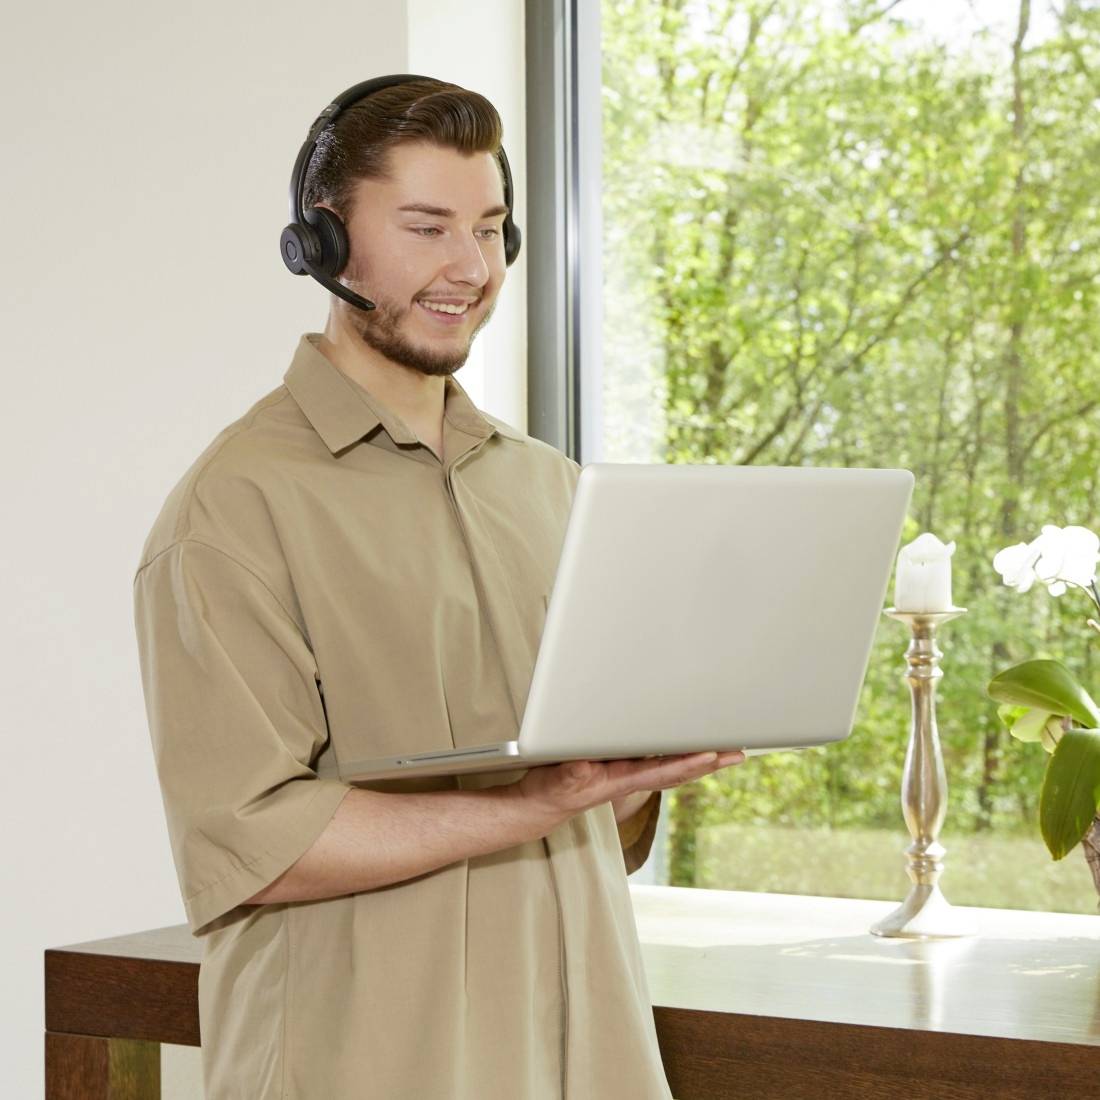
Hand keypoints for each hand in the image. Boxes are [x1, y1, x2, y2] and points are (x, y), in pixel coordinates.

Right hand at [510, 750, 746, 832]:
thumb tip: (583, 767)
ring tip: (727, 749)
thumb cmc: (551, 791)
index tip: (713, 754)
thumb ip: (571, 774)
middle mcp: (632, 777)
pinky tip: (689, 745)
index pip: (663, 770)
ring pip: (673, 764)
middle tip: (738, 752)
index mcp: (622, 779)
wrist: (541, 805)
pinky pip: (660, 758)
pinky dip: (680, 753)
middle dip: (710, 761)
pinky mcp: (623, 766)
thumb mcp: (557, 779)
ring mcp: (630, 774)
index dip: (689, 762)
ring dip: (701, 758)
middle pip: (679, 769)